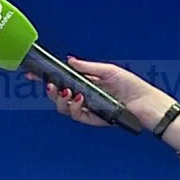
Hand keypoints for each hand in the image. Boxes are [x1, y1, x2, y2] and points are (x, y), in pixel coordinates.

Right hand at [31, 57, 158, 126]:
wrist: (146, 103)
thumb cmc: (131, 85)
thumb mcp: (108, 70)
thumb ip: (87, 67)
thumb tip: (70, 60)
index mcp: (87, 83)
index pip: (63, 80)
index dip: (48, 78)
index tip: (34, 74)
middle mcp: (85, 96)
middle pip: (59, 96)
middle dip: (51, 91)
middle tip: (50, 85)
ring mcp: (88, 108)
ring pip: (65, 108)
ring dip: (62, 100)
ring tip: (66, 92)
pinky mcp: (94, 118)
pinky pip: (78, 116)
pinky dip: (75, 107)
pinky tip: (79, 98)